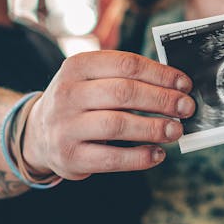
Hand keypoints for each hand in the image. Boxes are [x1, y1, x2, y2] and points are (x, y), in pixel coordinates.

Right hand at [23, 50, 194, 178]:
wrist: (37, 134)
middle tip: (186, 108)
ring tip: (176, 130)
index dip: (160, 74)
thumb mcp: (91, 80)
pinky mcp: (70, 157)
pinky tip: (157, 154)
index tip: (184, 83)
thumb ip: (125, 78)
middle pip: (124, 93)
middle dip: (162, 100)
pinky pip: (111, 158)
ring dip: (153, 128)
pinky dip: (139, 157)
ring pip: (118, 125)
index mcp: (77, 66)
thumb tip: (174, 86)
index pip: (125, 64)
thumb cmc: (79, 103)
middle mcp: (67, 94)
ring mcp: (66, 126)